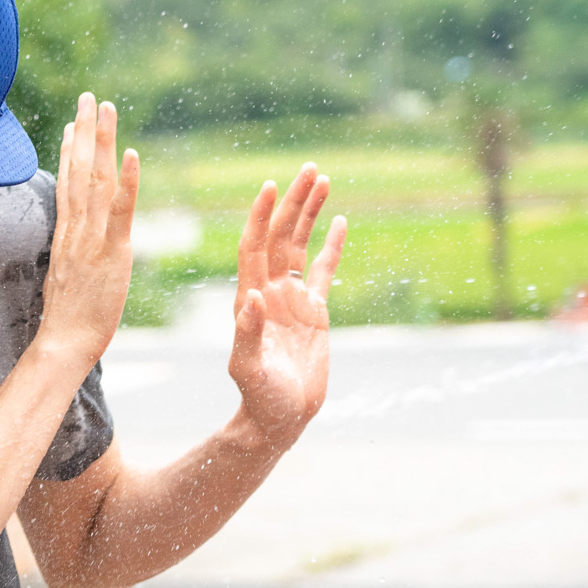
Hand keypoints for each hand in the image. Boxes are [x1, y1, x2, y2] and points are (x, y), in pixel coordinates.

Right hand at [39, 92, 140, 366]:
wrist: (64, 343)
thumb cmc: (68, 320)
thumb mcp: (67, 278)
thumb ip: (72, 255)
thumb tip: (75, 245)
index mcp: (67, 235)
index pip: (68, 184)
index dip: (70, 151)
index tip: (71, 124)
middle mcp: (76, 228)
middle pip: (79, 170)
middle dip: (84, 131)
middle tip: (89, 97)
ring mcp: (91, 237)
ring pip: (96, 179)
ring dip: (101, 140)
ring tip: (106, 108)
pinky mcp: (111, 251)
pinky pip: (119, 211)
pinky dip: (126, 181)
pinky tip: (131, 154)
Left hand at [228, 163, 347, 450]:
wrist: (278, 418)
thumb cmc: (258, 398)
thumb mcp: (248, 368)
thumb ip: (248, 335)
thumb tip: (252, 299)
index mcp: (250, 299)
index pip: (254, 247)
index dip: (261, 217)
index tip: (271, 186)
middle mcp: (268, 292)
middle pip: (280, 236)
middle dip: (293, 203)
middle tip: (308, 169)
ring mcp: (291, 299)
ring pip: (301, 246)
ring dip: (310, 214)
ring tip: (323, 180)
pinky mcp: (313, 311)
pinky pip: (323, 270)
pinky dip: (331, 245)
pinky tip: (339, 220)